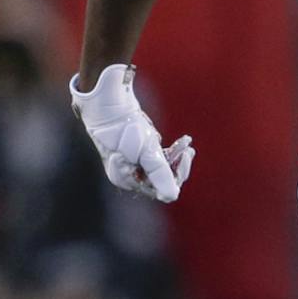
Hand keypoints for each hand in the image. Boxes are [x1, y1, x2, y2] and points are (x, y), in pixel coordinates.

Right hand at [68, 65, 193, 202]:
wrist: (108, 102)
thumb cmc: (125, 128)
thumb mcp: (147, 152)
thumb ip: (160, 175)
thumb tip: (172, 196)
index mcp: (127, 180)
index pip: (159, 188)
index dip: (176, 175)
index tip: (186, 155)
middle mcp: (127, 174)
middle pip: (160, 178)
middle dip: (176, 164)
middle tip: (189, 150)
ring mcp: (130, 162)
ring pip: (159, 166)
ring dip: (175, 155)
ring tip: (185, 142)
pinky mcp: (134, 150)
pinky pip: (155, 155)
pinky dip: (167, 150)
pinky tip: (178, 142)